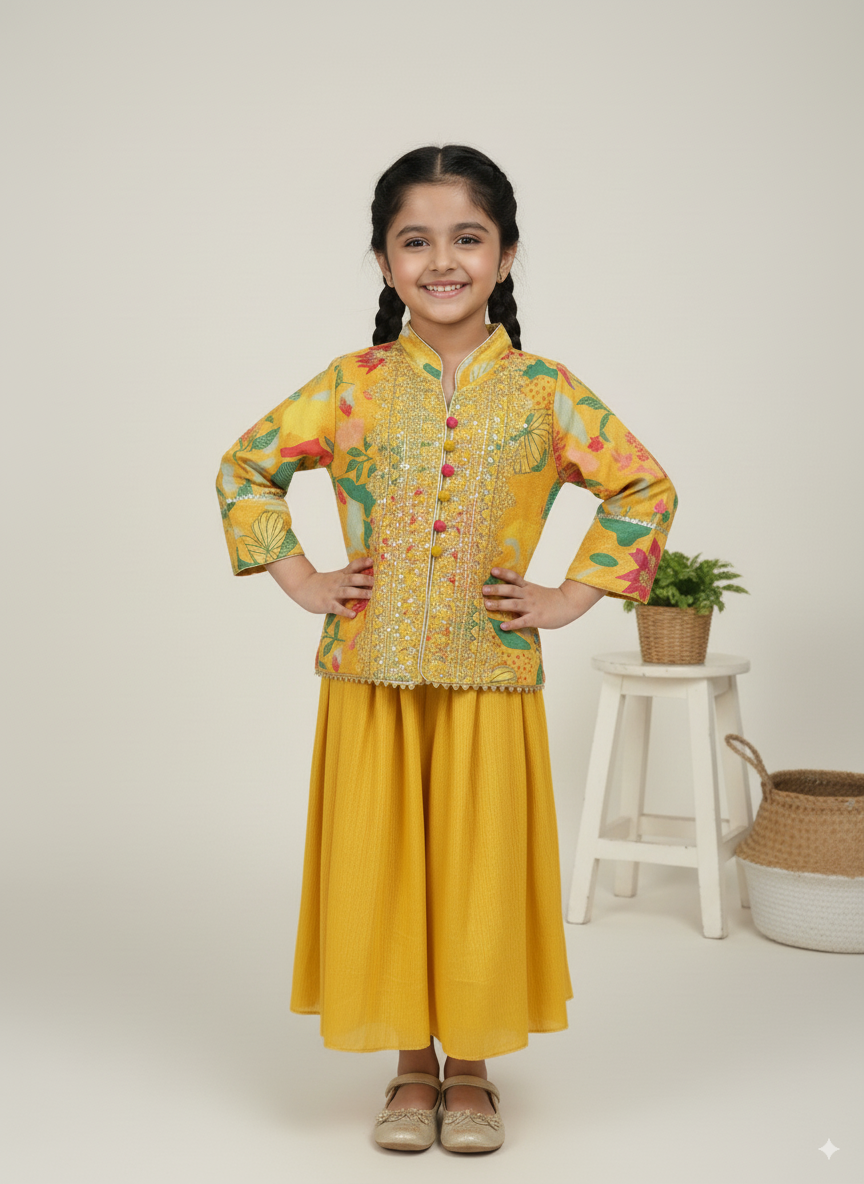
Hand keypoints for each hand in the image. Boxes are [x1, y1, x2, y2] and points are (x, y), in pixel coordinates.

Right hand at [265, 555, 373, 617]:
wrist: (302, 586)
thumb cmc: (324, 583)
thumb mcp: (337, 575)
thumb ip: (351, 572)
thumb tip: (369, 567)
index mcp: (341, 575)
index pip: (353, 566)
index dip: (362, 563)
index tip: (372, 561)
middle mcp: (338, 582)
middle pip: (352, 578)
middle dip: (365, 579)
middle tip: (376, 582)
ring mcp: (332, 593)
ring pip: (347, 592)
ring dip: (360, 593)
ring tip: (370, 595)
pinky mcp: (327, 604)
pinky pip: (338, 608)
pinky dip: (346, 611)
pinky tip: (353, 615)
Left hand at [481, 568, 604, 629]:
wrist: (569, 604)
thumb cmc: (550, 599)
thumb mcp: (535, 590)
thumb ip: (521, 591)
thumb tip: (504, 591)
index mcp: (528, 587)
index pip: (514, 577)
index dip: (503, 573)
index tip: (492, 570)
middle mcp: (528, 595)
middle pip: (510, 590)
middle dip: (496, 589)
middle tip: (483, 589)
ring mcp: (532, 606)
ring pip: (513, 604)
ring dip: (499, 604)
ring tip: (487, 605)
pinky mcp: (536, 618)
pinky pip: (522, 621)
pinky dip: (512, 624)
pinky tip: (502, 626)